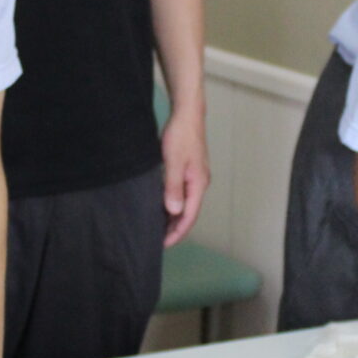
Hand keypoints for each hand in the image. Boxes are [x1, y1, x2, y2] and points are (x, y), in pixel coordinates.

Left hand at [160, 105, 209, 246]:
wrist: (187, 114)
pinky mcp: (189, 171)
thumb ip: (173, 187)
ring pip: (185, 204)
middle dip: (174, 229)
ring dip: (173, 217)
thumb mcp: (173, 162)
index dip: (177, 232)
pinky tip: (161, 207)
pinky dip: (172, 204)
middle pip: (188, 213)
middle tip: (157, 240)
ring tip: (157, 228)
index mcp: (198, 184)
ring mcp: (195, 177)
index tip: (163, 244)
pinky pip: (182, 194)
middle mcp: (199, 183)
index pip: (189, 216)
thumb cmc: (181, 135)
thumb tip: (174, 211)